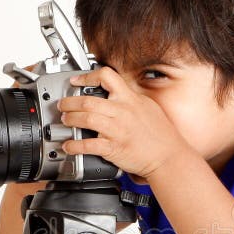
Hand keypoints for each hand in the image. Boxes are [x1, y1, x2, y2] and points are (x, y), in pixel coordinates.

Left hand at [56, 67, 193, 180]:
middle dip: (70, 102)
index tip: (77, 81)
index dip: (87, 76)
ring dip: (70, 119)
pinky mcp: (114, 148)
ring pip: (86, 118)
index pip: (106, 76)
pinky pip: (89, 145)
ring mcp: (117, 130)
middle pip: (88, 100)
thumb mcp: (148, 107)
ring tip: (65, 120)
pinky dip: (75, 145)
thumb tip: (116, 94)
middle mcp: (122, 111)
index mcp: (130, 99)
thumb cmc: (162, 135)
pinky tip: (69, 146)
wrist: (169, 156)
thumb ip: (131, 99)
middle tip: (63, 105)